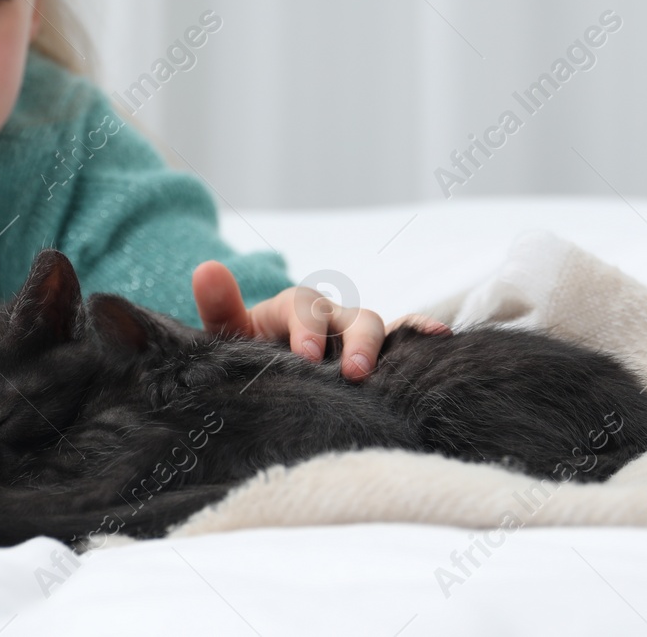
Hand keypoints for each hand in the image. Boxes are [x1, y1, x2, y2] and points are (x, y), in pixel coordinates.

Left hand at [191, 261, 449, 381]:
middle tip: (353, 373)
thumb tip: (205, 268)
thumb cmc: (246, 355)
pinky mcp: (376, 355)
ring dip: (386, 347)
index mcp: (293, 309)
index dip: (307, 330)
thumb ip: (220, 307)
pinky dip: (421, 334)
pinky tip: (442, 340)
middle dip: (357, 342)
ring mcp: (355, 336)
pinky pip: (404, 340)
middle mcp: (330, 317)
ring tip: (389, 375)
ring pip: (380, 329)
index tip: (306, 357)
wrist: (264, 378)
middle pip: (353, 318)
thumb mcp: (229, 336)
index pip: (304, 309)